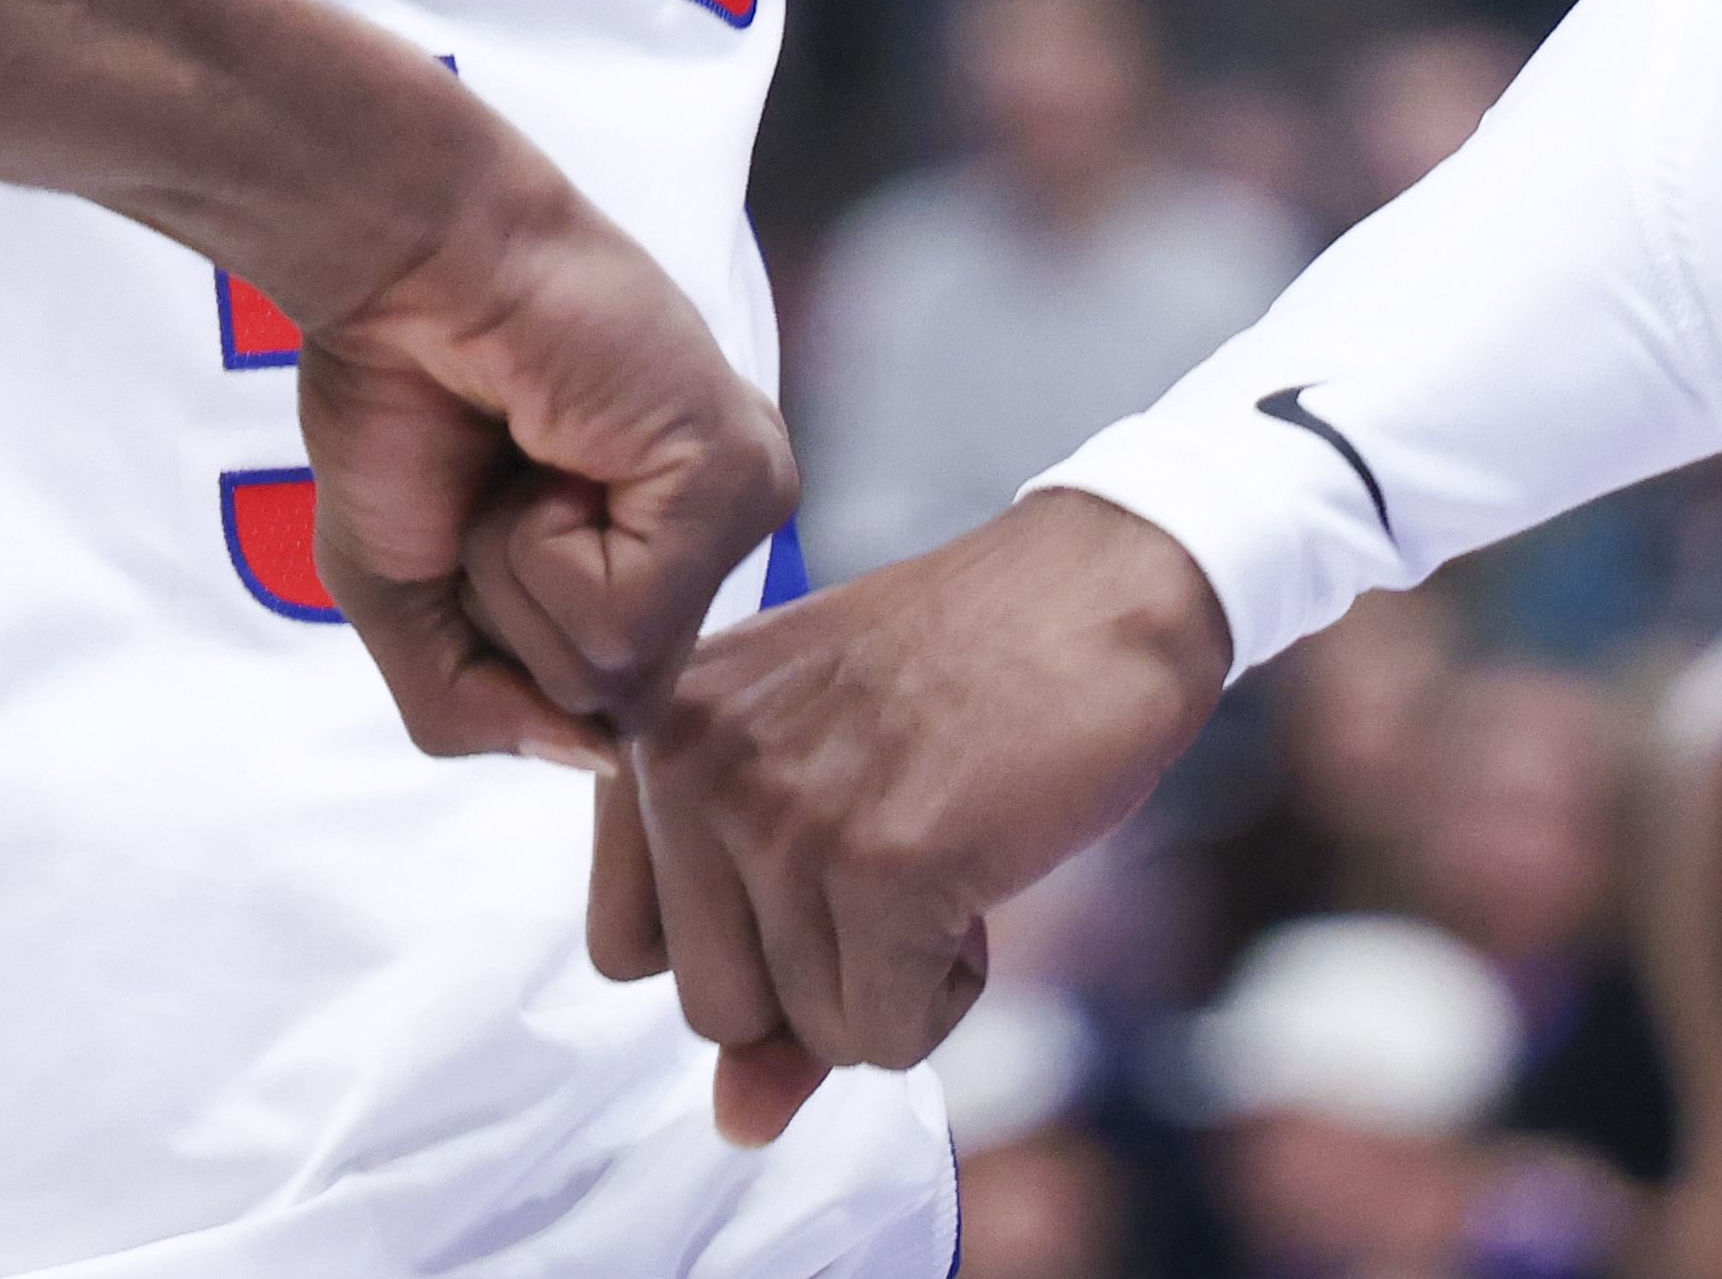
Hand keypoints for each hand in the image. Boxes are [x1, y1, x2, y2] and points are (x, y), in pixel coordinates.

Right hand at [288, 141, 794, 770]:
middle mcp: (719, 530)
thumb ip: (475, 707)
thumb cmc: (401, 394)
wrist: (399, 264)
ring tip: (526, 453)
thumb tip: (593, 757)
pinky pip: (616, 623)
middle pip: (606, 702)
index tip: (480, 508)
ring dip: (514, 571)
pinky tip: (555, 444)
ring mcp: (740, 504)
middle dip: (505, 609)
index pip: (599, 701)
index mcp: (660, 549)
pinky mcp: (734, 479)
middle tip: (497, 478)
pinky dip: (539, 544)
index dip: (505, 638)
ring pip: (608, 674)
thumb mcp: (407, 597)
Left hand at [607, 487, 1228, 1145]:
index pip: (625, 950)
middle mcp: (688, 765)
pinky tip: (977, 877)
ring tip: (938, 849)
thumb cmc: (954, 687)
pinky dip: (949, 990)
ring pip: (808, 1033)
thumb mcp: (816, 798)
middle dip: (817, 973)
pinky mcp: (884, 865)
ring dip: (894, 979)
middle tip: (890, 852)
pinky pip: (888, 1037)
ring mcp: (782, 813)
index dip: (738, 937)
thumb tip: (738, 1128)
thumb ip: (761, 962)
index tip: (813, 851)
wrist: (1095, 593)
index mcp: (650, 731)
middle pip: (713, 1008)